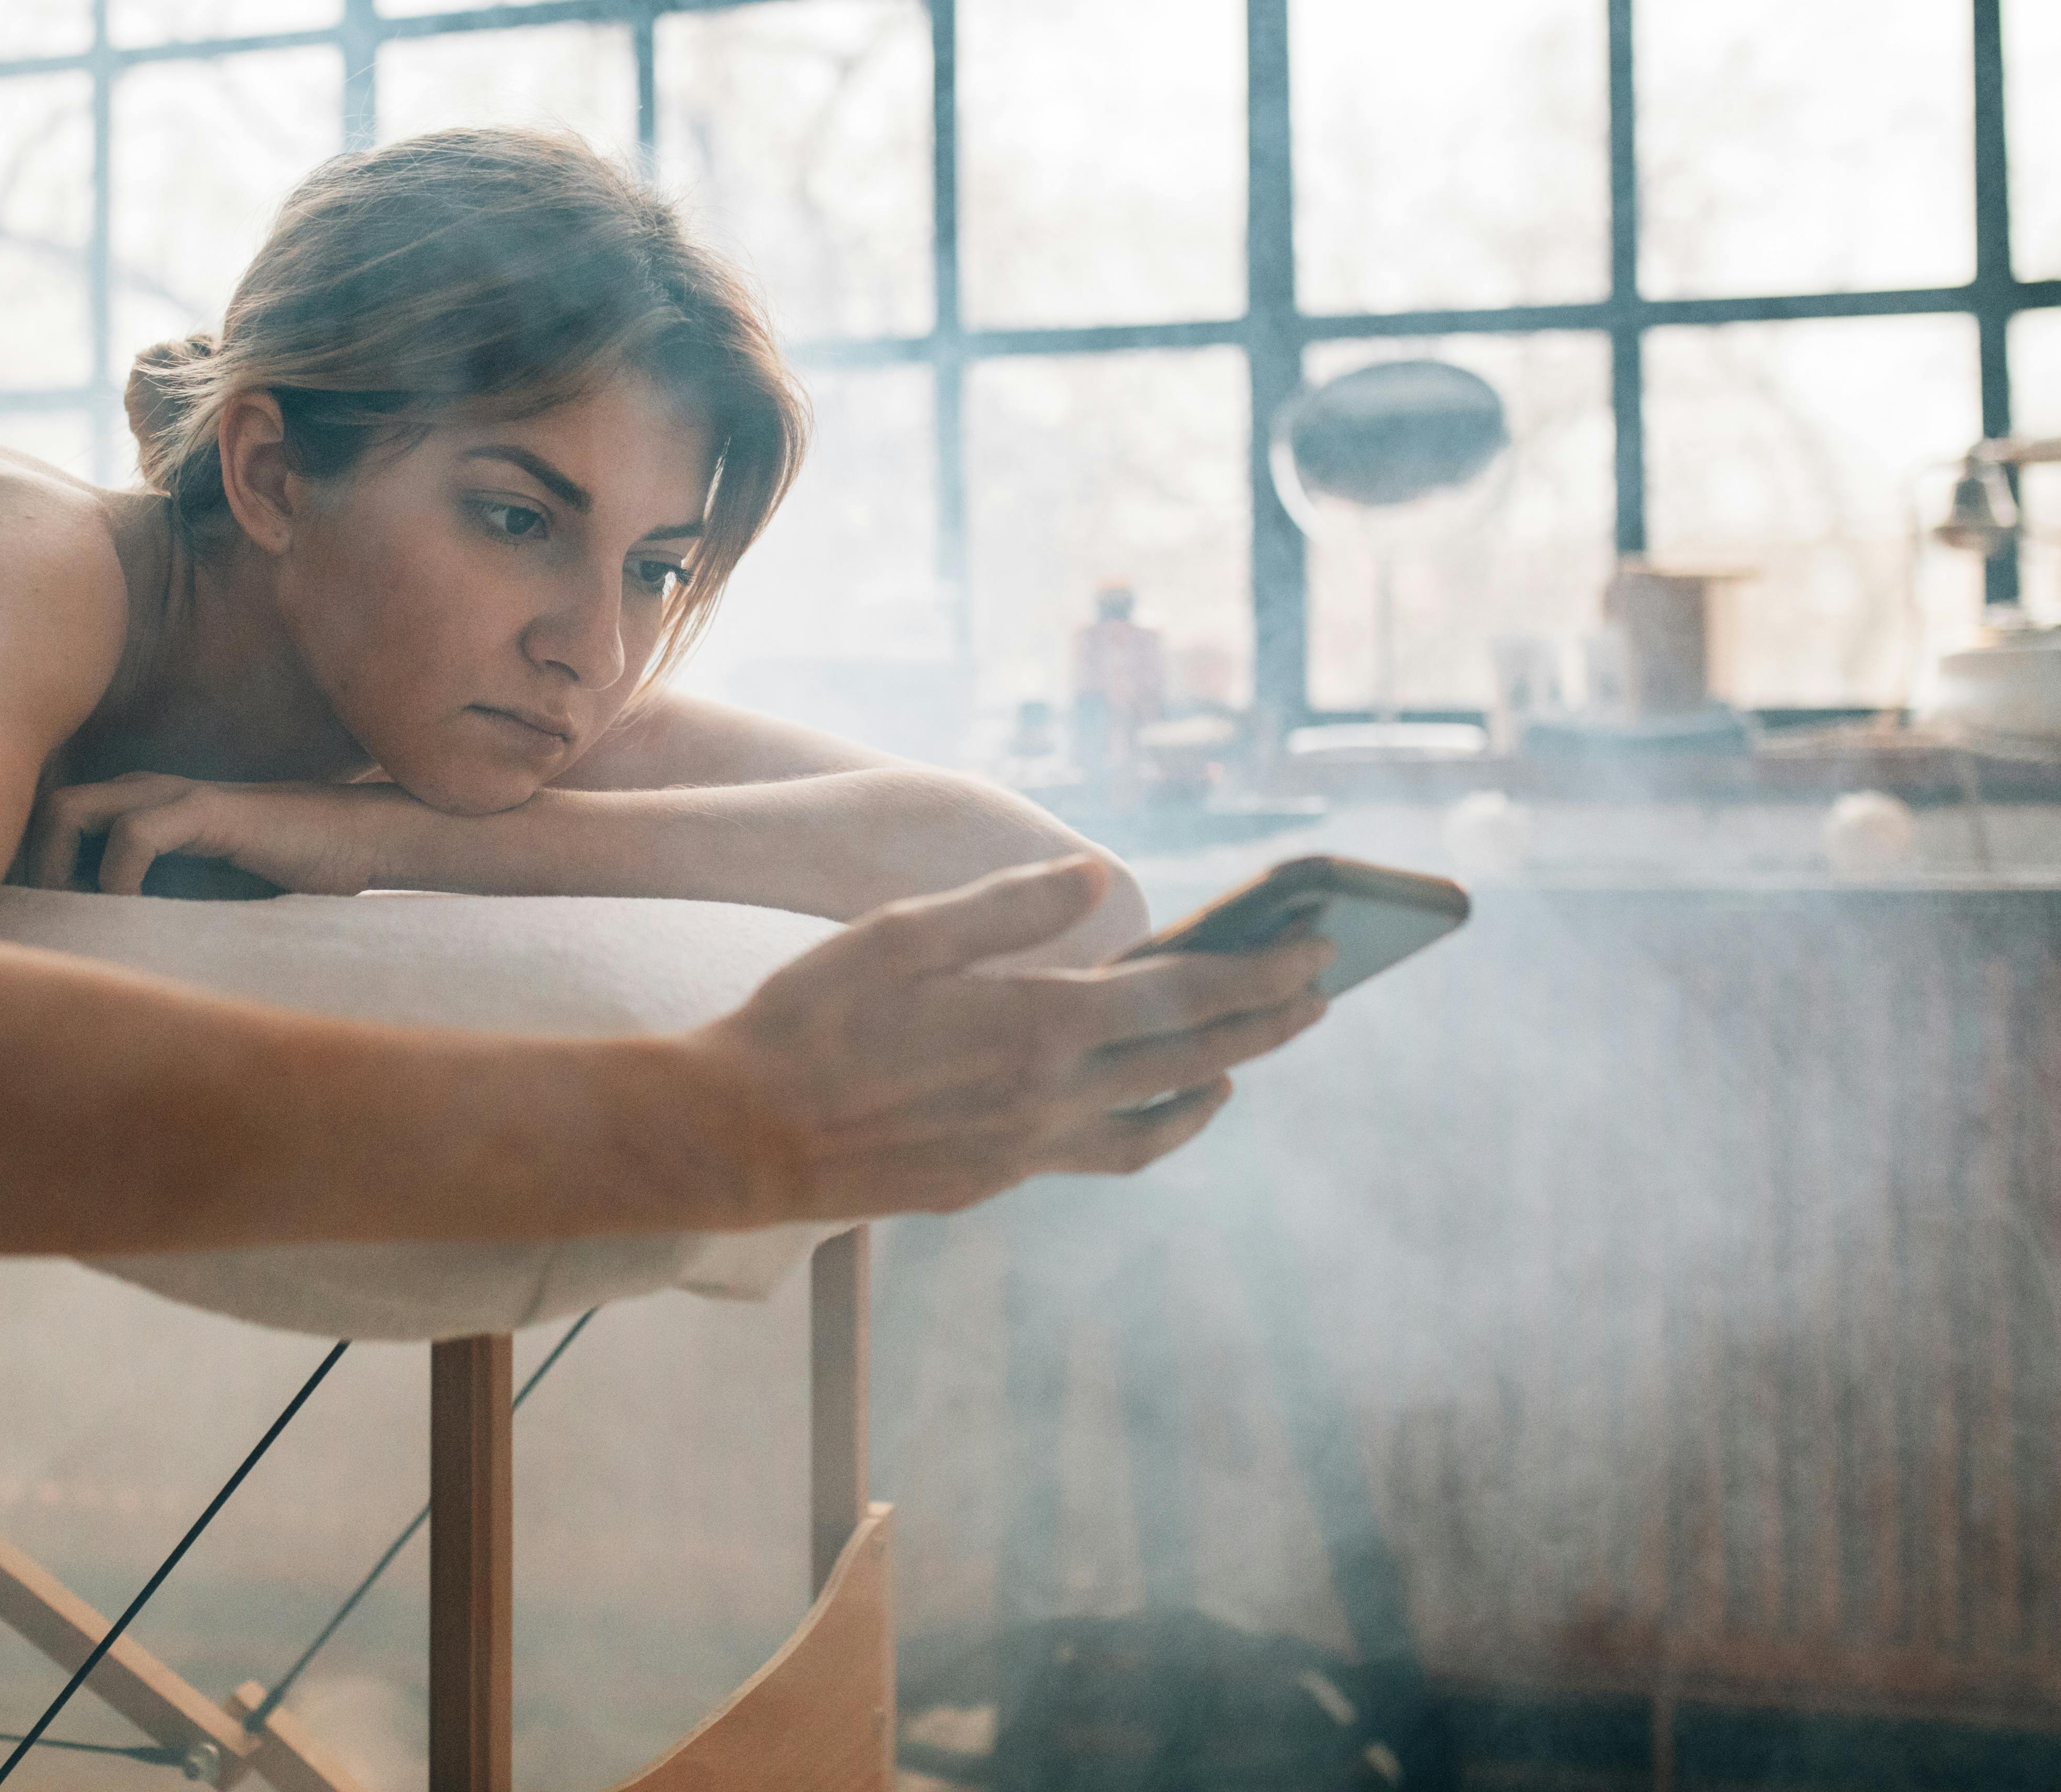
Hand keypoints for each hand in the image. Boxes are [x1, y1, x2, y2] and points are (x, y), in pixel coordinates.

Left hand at [24, 773, 419, 898]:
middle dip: (34, 869)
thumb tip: (88, 953)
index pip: (51, 825)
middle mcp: (143, 790)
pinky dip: (118, 880)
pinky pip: (132, 836)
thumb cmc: (282, 874)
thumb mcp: (198, 894)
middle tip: (54, 926)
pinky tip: (135, 915)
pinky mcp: (205, 810)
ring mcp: (171, 794)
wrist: (359, 840)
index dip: (37, 873)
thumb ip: (150, 905)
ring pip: (67, 811)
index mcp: (138, 806)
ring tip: (83, 922)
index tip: (47, 927)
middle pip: (44, 810)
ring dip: (60, 871)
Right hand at [687, 855, 1331, 1222]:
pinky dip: (1150, 1128)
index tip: (1316, 949)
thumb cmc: (807, 1020)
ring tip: (1251, 1056)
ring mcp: (1025, 1150)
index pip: (1184, 995)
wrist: (739, 1135)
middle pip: (1193, 1059)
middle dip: (1267, 1023)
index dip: (1259, 973)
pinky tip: (1154, 1109)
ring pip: (1157, 1122)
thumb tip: (1100, 879)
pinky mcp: (993, 1181)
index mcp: (1035, 1025)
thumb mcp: (899, 934)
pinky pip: (1101, 1154)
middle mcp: (1048, 1097)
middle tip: (1322, 993)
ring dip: (1217, 1082)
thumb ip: (1009, 909)